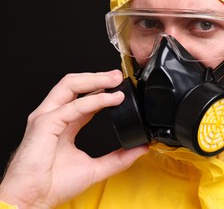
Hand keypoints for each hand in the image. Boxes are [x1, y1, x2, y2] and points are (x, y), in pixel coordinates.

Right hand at [0, 70, 148, 207]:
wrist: (34, 199)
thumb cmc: (53, 185)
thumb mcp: (95, 168)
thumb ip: (119, 158)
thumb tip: (140, 148)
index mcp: (64, 125)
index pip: (83, 99)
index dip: (101, 91)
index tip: (120, 88)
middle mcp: (54, 117)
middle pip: (74, 85)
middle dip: (98, 77)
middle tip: (118, 76)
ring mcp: (47, 118)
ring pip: (70, 86)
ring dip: (95, 80)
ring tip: (115, 80)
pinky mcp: (44, 124)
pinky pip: (73, 106)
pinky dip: (94, 100)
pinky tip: (111, 100)